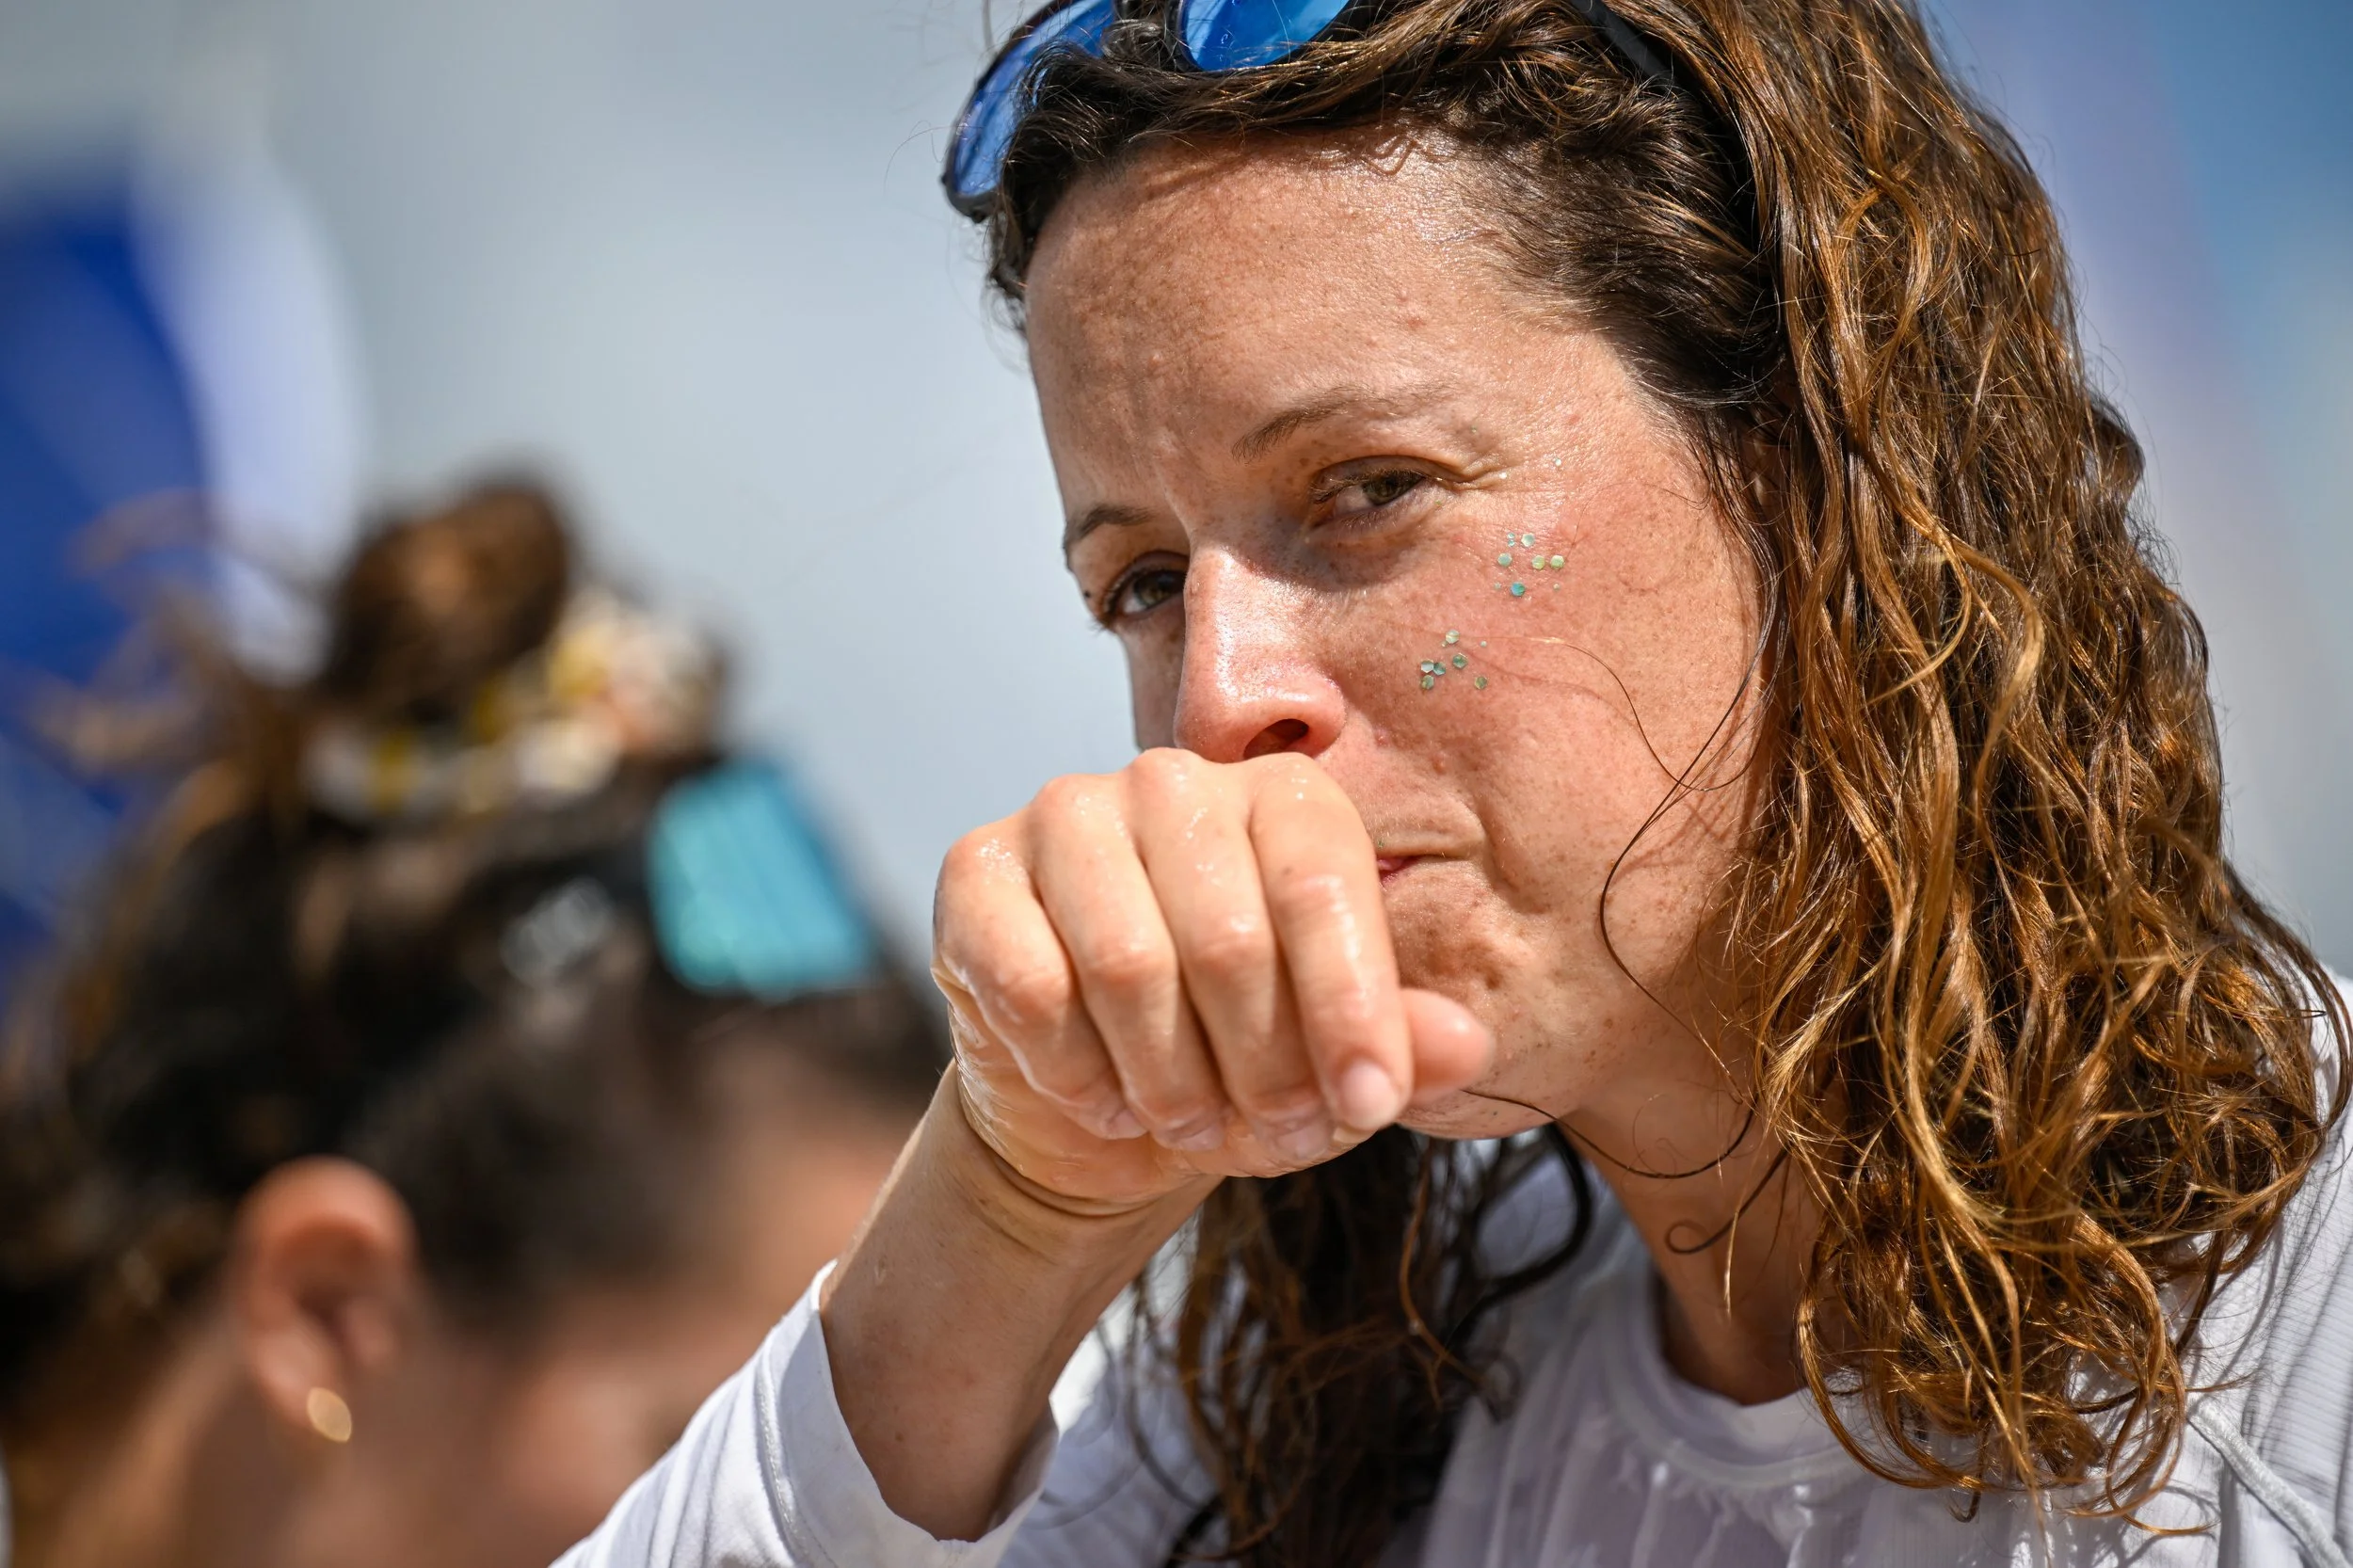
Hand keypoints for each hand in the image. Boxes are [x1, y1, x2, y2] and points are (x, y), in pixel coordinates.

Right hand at [932, 748, 1493, 1213]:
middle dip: (1260, 1067)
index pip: (1323, 886)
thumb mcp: (1334, 1064)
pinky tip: (1103, 1096)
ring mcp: (1066, 814)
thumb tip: (1468, 1046)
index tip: (1367, 1106)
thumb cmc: (1240, 1059)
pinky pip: (1032, 984)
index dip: (1351, 1008)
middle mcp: (1173, 780)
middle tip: (1271, 1133)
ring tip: (1191, 1122)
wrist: (1101, 1102)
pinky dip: (1076, 1070)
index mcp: (1282, 795)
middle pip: (1228, 937)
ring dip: (1169, 1080)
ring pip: (1127, 966)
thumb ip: (1403, 1046)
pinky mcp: (976, 869)